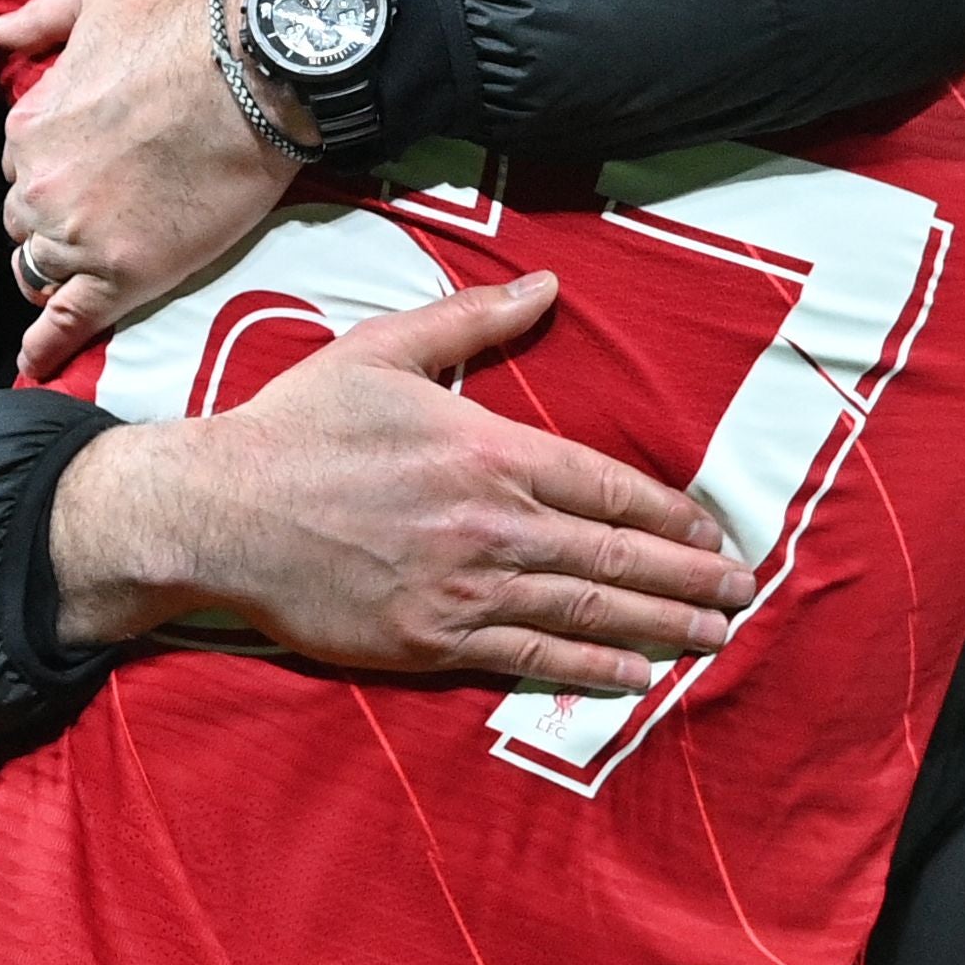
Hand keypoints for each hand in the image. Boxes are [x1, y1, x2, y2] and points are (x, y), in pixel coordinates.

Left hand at [0, 0, 301, 378]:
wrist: (262, 70)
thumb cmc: (187, 21)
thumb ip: (42, 16)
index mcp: (29, 125)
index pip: (21, 163)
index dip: (55, 165)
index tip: (90, 163)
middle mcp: (39, 185)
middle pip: (28, 220)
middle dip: (55, 216)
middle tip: (104, 209)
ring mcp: (78, 235)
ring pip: (41, 269)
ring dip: (56, 270)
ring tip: (83, 275)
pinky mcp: (123, 276)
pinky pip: (68, 323)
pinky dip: (46, 347)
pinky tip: (35, 365)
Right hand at [46, 272, 754, 693]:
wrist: (220, 512)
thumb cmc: (298, 427)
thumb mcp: (382, 351)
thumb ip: (473, 321)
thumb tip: (547, 285)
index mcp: (486, 450)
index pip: (605, 487)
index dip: (668, 514)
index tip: (712, 531)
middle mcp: (489, 524)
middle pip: (613, 557)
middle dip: (688, 577)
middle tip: (743, 592)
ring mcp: (461, 589)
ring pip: (583, 613)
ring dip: (658, 627)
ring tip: (712, 637)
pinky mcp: (428, 641)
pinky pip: (526, 660)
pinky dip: (587, 671)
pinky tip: (633, 679)